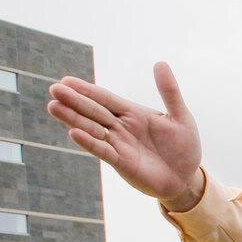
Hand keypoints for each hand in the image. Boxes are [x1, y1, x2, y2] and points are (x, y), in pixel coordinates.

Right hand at [47, 62, 204, 207]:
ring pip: (92, 129)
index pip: (105, 98)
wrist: (187, 178)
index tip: (66, 80)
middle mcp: (121, 127)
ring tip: (53, 106)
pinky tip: (73, 132)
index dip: (87, 90)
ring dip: (73, 119)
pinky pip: (103, 150)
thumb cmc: (184, 147)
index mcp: (133, 113)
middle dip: (74, 100)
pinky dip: (89, 142)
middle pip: (94, 111)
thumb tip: (160, 63)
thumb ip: (169, 92)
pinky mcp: (122, 163)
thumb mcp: (181, 116)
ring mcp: (119, 145)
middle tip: (54, 89)